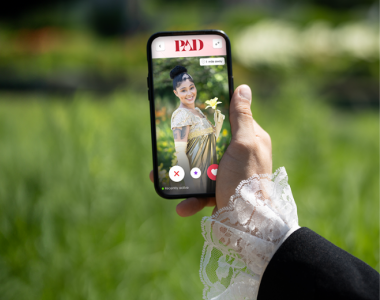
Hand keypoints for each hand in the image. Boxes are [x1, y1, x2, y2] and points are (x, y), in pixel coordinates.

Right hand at [149, 85, 271, 216]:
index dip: (212, 110)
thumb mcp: (244, 144)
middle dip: (188, 143)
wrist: (248, 225)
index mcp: (249, 140)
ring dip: (181, 173)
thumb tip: (243, 88)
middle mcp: (239, 156)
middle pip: (209, 142)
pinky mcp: (219, 194)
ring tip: (162, 174)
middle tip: (170, 138)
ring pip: (199, 167)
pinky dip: (189, 199)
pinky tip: (181, 204)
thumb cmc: (247, 180)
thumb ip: (241, 117)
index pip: (229, 118)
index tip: (192, 104)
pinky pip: (199, 192)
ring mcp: (228, 175)